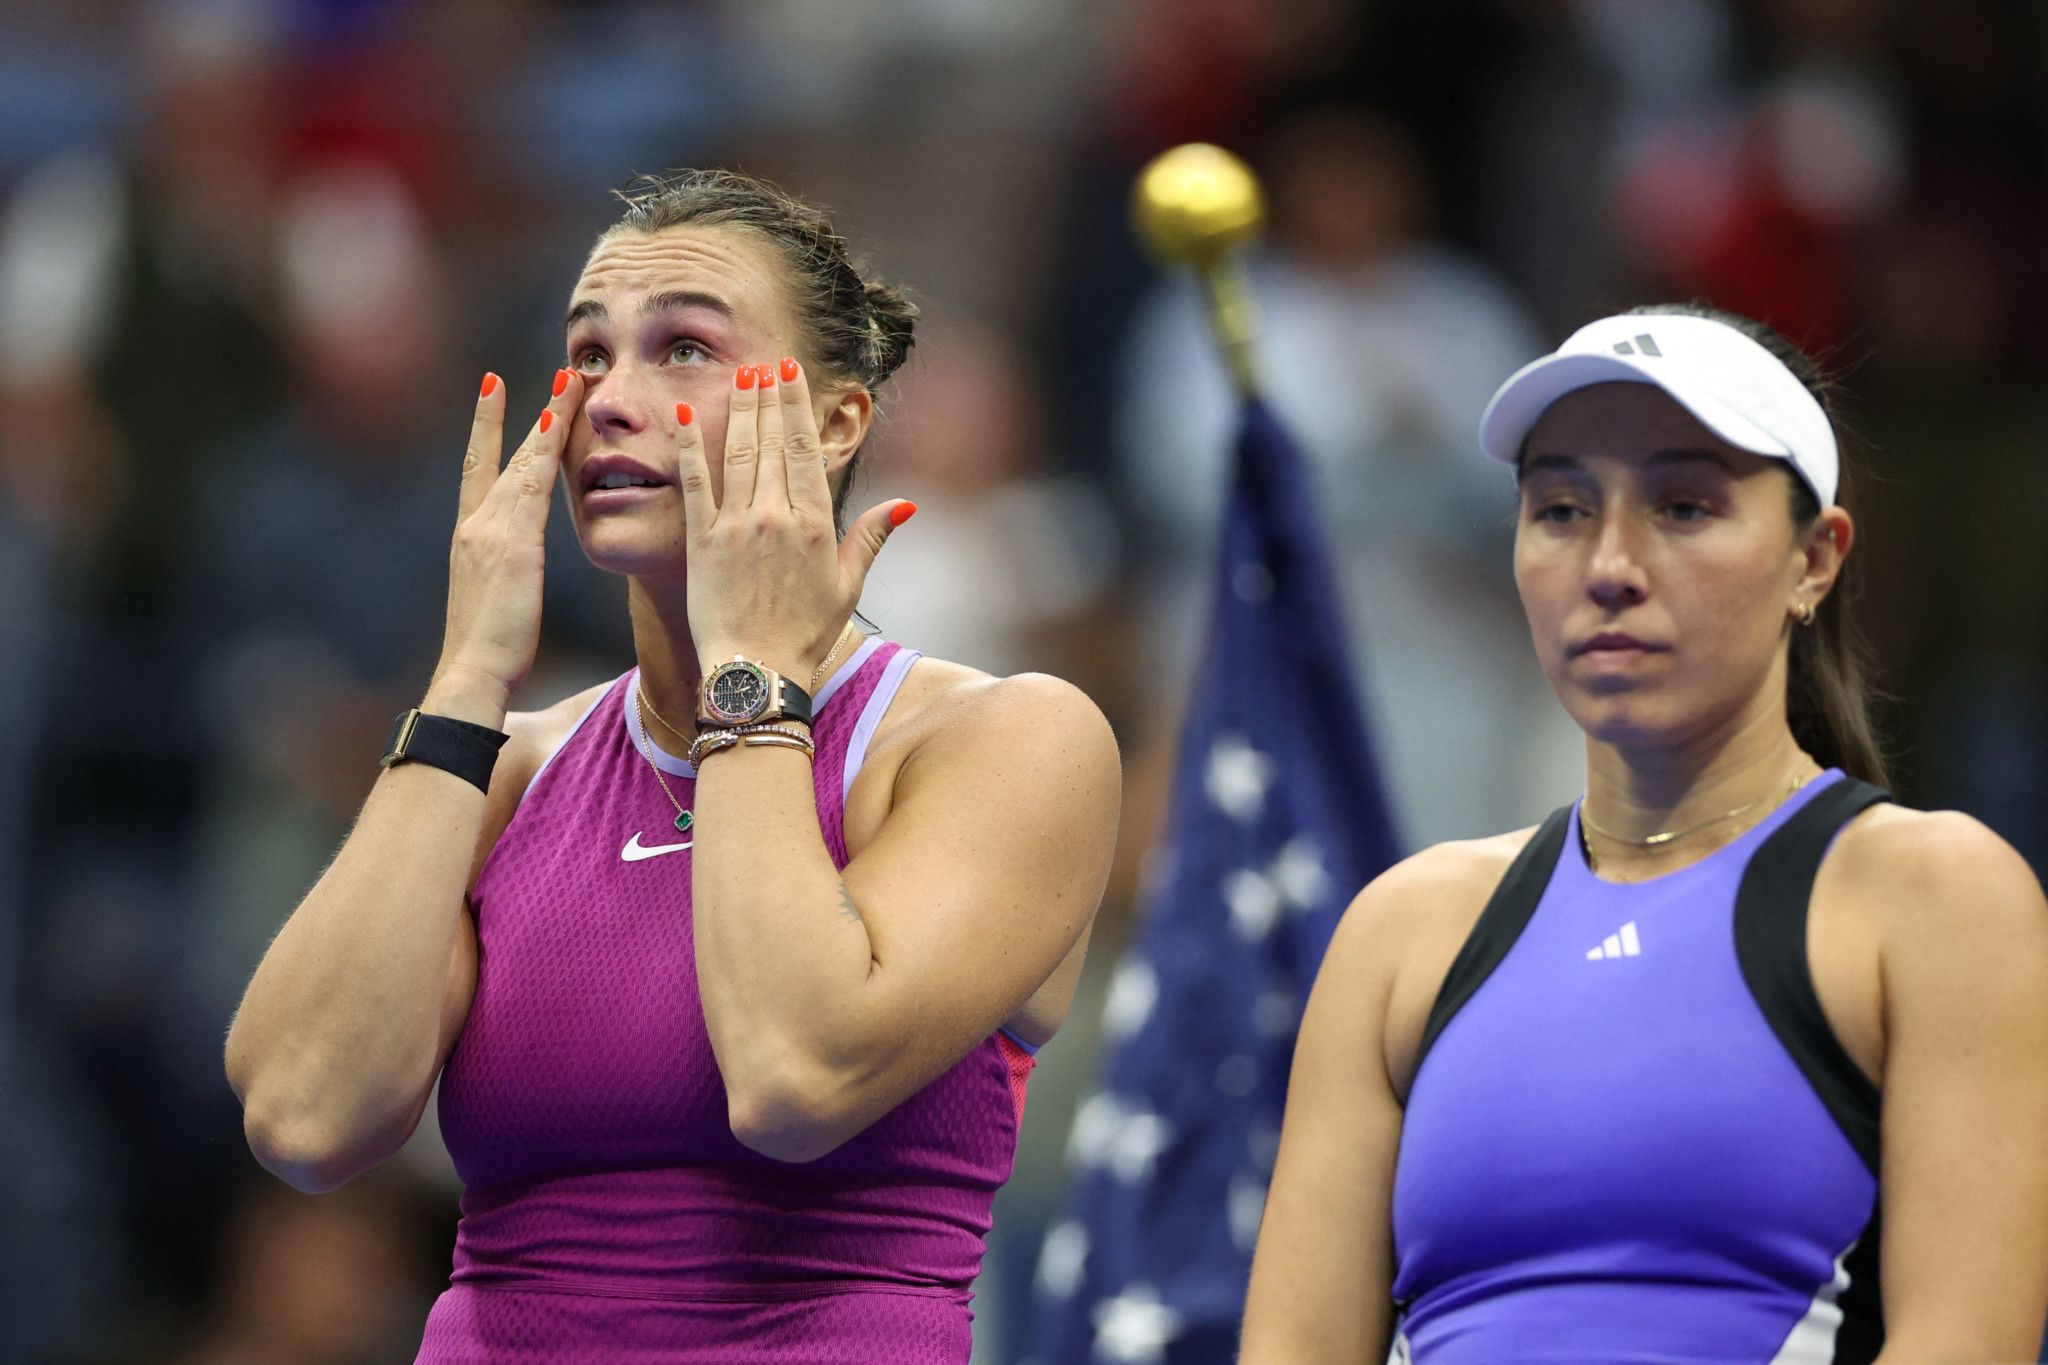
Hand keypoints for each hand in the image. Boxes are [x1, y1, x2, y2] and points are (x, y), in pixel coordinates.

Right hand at [430, 369, 585, 708]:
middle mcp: (476, 525)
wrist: (472, 675)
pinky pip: (531, 484)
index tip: (495, 389)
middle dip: (529, 410)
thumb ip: (505, 577)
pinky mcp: (509, 543)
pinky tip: (558, 421)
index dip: (489, 429)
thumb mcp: (498, 603)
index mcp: (471, 539)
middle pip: (505, 454)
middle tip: (554, 372)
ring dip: (549, 418)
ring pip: (524, 460)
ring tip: (570, 379)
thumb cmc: (490, 654)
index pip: (480, 470)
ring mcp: (489, 530)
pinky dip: (542, 450)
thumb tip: (514, 575)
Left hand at [677, 359, 912, 677]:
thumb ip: (869, 537)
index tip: (792, 375)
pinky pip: (695, 483)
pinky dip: (691, 446)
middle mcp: (775, 516)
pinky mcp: (702, 541)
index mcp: (813, 523)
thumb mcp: (847, 585)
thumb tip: (905, 503)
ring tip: (741, 375)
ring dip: (740, 409)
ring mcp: (736, 526)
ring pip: (739, 452)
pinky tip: (686, 415)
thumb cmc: (805, 635)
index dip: (798, 406)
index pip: (806, 449)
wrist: (757, 671)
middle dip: (769, 396)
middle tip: (767, 362)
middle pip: (773, 441)